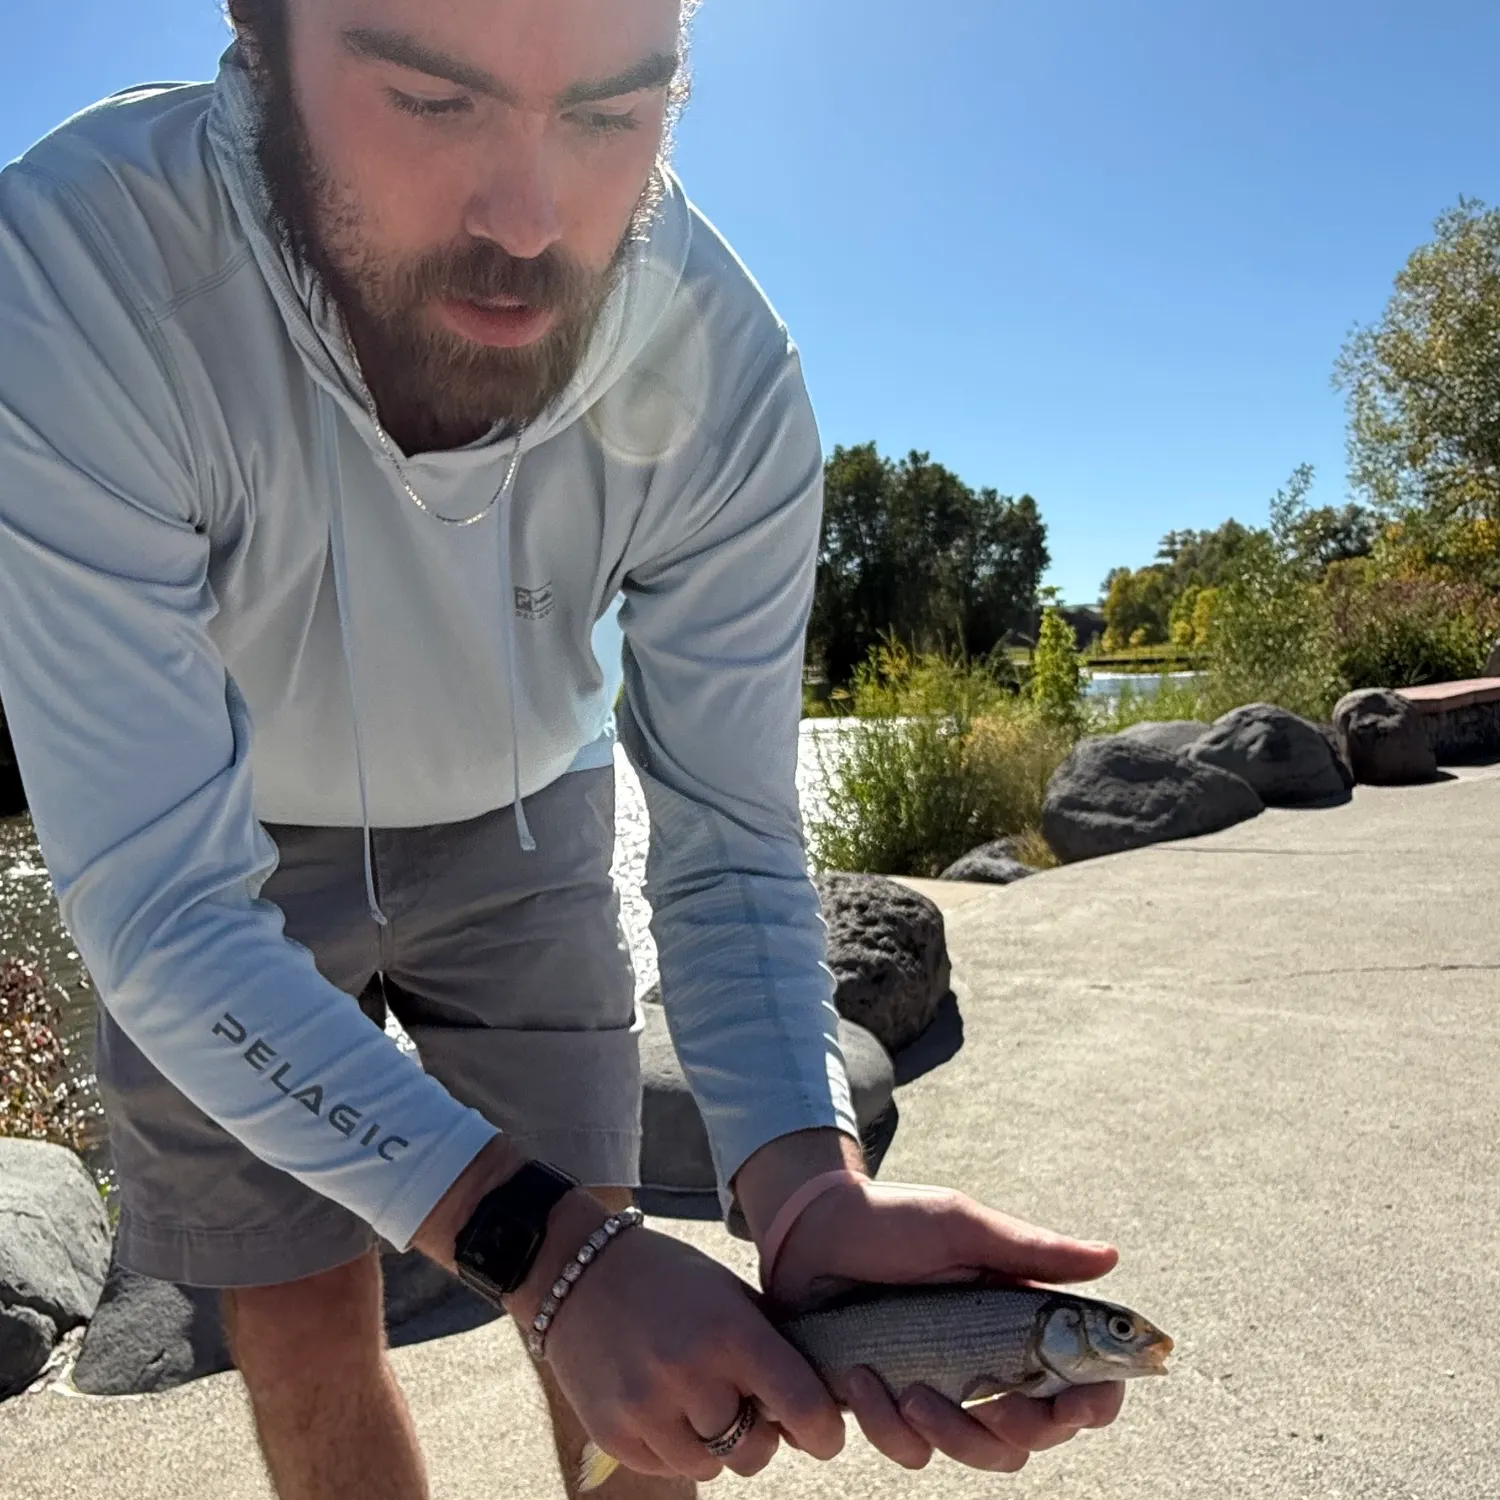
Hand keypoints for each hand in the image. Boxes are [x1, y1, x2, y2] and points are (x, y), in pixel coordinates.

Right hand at [532, 1202, 846, 1485]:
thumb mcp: (729, 1294)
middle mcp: (690, 1374)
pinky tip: (663, 1404)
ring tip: (697, 1400)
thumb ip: (771, 1344)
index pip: (803, 1406)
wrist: (578, 1271)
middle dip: (760, 1436)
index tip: (824, 1432)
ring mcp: (647, 1408)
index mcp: (731, 1332)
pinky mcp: (612, 1433)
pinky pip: (667, 1467)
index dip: (825, 1431)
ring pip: (712, 1466)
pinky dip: (674, 1447)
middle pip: (756, 1452)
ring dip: (715, 1444)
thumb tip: (816, 1403)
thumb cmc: (669, 1279)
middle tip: (745, 1406)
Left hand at [765, 1176, 1125, 1474]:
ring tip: (908, 1387)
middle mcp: (991, 1364)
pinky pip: (911, 1450)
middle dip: (1023, 1428)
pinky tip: (861, 1378)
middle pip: (1040, 1434)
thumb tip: (1110, 1258)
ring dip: (951, 1433)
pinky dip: (889, 1424)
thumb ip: (1032, 1251)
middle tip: (992, 1401)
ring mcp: (944, 1392)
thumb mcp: (960, 1226)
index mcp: (1020, 1321)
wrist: (805, 1231)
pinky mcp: (893, 1409)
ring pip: (983, 1455)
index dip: (1094, 1402)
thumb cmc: (889, 1220)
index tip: (1079, 1401)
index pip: (1082, 1381)